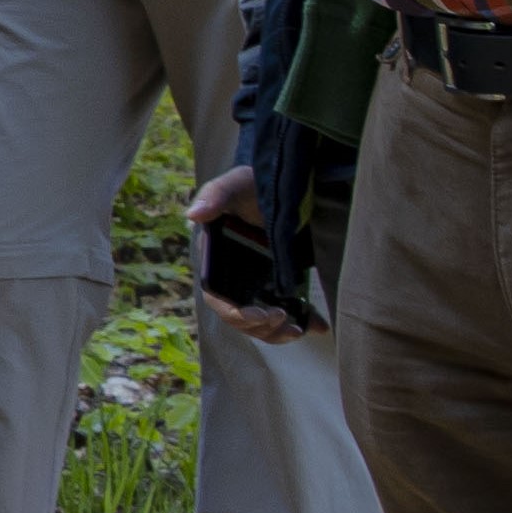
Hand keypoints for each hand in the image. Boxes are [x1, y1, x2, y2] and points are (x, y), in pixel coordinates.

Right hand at [181, 167, 315, 346]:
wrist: (279, 181)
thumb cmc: (250, 184)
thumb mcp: (233, 185)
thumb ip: (213, 196)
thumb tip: (192, 214)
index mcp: (215, 263)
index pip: (218, 299)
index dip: (234, 313)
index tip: (257, 314)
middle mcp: (234, 278)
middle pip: (241, 317)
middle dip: (261, 327)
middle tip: (284, 319)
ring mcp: (257, 282)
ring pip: (262, 320)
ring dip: (278, 331)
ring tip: (299, 330)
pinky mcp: (280, 281)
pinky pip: (288, 308)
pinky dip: (302, 319)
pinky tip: (318, 325)